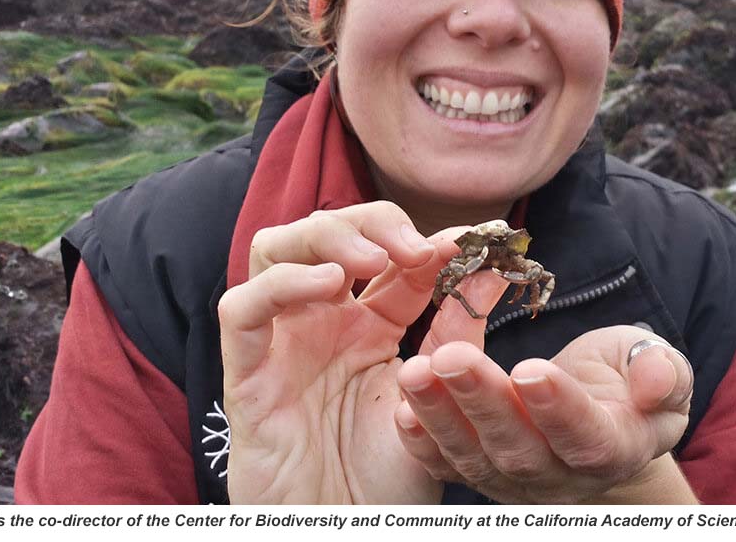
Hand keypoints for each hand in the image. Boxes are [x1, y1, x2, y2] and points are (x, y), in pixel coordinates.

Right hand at [217, 202, 507, 503]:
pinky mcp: (248, 373)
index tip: (475, 237)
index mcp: (368, 324)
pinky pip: (243, 309)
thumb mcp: (435, 399)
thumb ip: (457, 337)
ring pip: (277, 250)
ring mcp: (282, 342)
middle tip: (417, 246)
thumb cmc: (385, 479)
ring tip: (372, 259)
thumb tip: (492, 270)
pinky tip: (329, 284)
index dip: (428, 237)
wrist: (347, 533)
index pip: (391, 255)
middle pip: (328, 234)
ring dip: (325, 239)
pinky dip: (281, 284)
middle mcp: (322, 322)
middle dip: (373, 224)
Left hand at [393, 326, 694, 503]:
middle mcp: (560, 474)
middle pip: (519, 448)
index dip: (559, 407)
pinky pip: (446, 465)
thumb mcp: (660, 367)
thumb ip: (663, 371)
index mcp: (612, 446)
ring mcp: (513, 480)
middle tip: (451, 356)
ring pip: (473, 457)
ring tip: (414, 372)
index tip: (531, 368)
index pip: (585, 436)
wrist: (600, 417)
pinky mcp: (477, 472)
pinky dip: (421, 441)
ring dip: (439, 415)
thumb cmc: (628, 383)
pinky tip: (401, 408)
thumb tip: (656, 378)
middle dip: (482, 401)